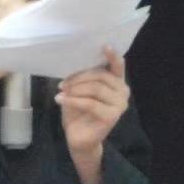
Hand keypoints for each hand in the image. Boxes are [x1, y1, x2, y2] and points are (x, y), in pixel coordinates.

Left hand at [58, 46, 129, 160]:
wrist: (79, 138)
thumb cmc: (78, 111)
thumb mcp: (79, 90)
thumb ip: (83, 78)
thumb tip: (75, 61)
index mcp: (116, 82)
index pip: (118, 66)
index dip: (113, 56)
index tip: (105, 45)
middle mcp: (122, 92)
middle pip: (100, 76)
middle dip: (79, 78)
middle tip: (62, 83)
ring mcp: (119, 105)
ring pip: (95, 89)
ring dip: (75, 89)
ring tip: (61, 92)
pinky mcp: (112, 117)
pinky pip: (90, 103)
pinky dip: (73, 100)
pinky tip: (61, 100)